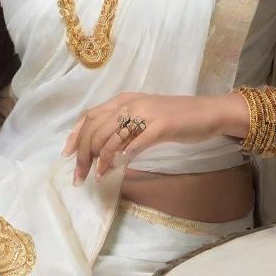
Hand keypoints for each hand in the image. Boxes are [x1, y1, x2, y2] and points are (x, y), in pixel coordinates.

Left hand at [60, 91, 227, 183]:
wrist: (208, 113)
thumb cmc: (176, 118)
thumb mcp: (144, 118)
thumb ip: (124, 130)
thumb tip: (102, 152)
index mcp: (125, 99)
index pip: (91, 115)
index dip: (75, 135)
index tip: (66, 155)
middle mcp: (132, 102)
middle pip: (96, 127)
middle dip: (83, 153)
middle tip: (79, 175)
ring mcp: (147, 113)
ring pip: (112, 136)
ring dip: (100, 159)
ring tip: (96, 177)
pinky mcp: (162, 126)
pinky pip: (135, 142)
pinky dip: (122, 157)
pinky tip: (116, 168)